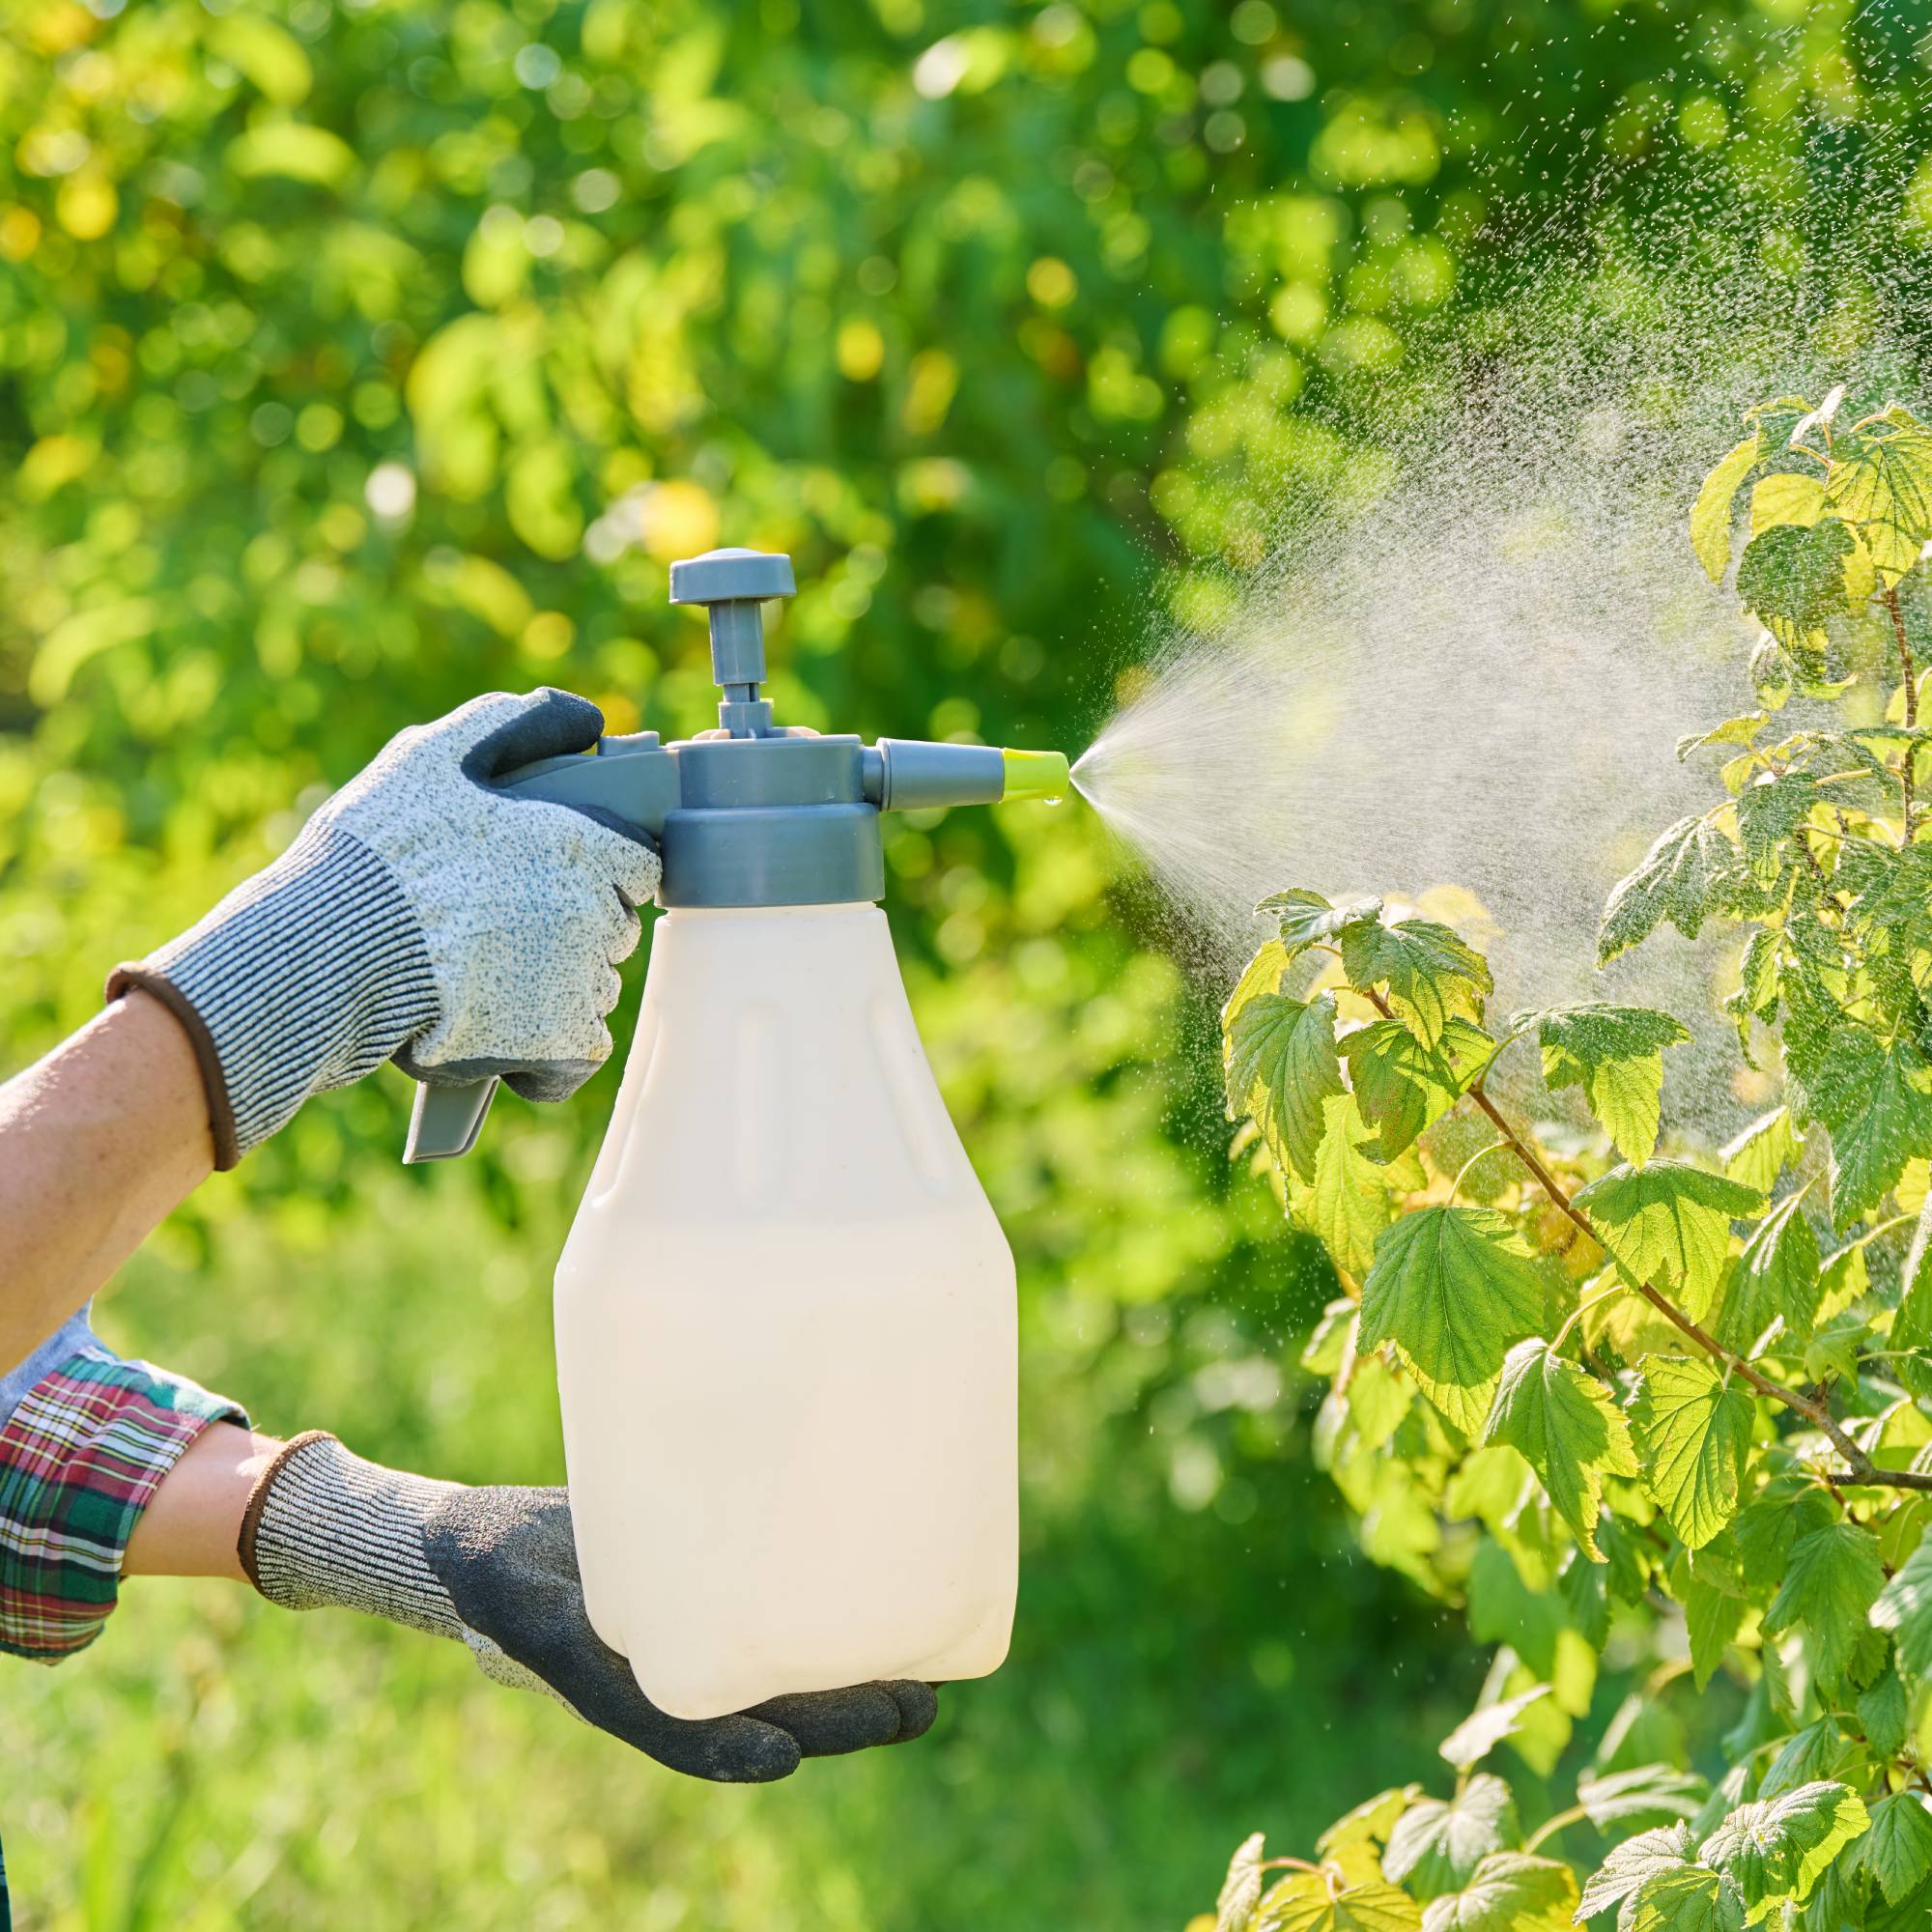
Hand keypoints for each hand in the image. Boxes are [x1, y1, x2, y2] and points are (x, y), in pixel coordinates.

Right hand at [108, 690, 658, 1167]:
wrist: (328, 952)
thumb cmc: (376, 853)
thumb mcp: (433, 757)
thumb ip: (513, 728)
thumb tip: (583, 717)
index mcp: (578, 843)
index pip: (638, 863)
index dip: (600, 871)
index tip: (553, 881)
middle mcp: (593, 911)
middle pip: (614, 927)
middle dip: (571, 928)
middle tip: (499, 928)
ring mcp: (580, 981)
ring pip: (595, 989)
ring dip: (556, 988)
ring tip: (483, 978)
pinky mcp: (558, 1044)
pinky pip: (578, 1055)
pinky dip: (547, 1053)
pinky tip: (500, 1033)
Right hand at [241, 1433, 936, 1781]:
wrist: (495, 1542)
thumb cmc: (495, 1572)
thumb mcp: (517, 1602)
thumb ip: (556, 1628)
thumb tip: (562, 1626)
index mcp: (629, 1692)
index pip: (690, 1732)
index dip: (734, 1749)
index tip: (786, 1758)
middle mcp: (676, 1677)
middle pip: (766, 1712)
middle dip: (842, 1718)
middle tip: (917, 1710)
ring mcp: (699, 1641)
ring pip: (787, 1678)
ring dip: (856, 1687)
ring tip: (928, 1688)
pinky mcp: (718, 1594)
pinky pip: (781, 1620)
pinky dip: (832, 1629)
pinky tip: (887, 1611)